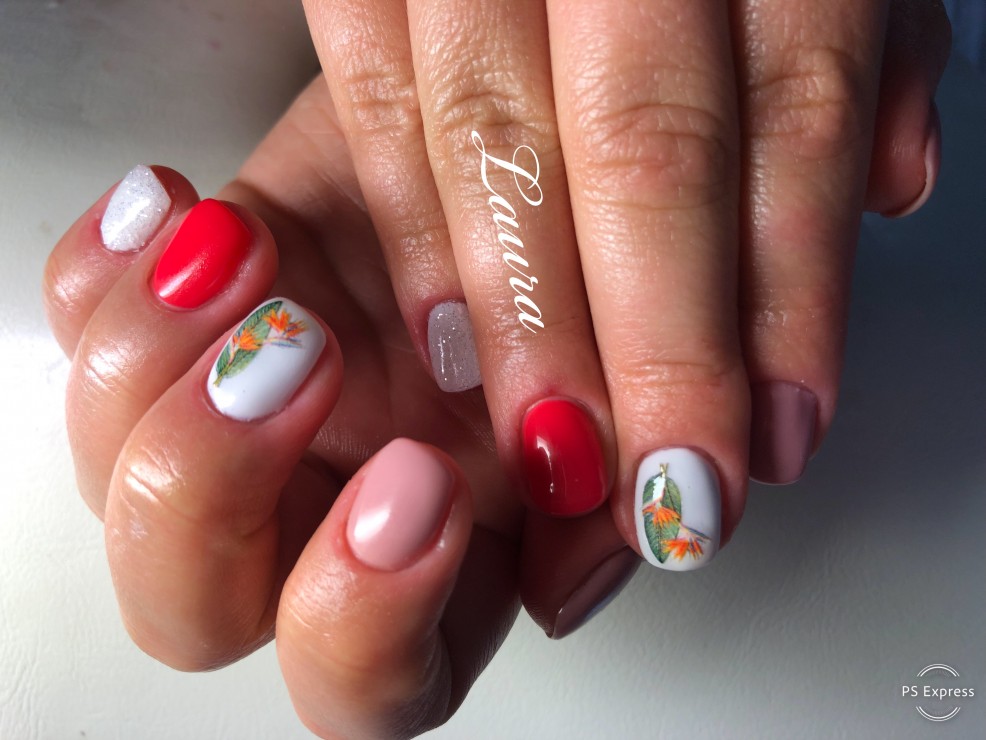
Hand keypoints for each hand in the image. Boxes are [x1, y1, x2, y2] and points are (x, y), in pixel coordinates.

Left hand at [43, 78, 637, 737]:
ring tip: (246, 258)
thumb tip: (661, 528)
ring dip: (158, 364)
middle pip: (190, 605)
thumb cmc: (570, 259)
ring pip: (111, 466)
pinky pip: (82, 325)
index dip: (368, 615)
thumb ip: (630, 461)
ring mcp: (241, 404)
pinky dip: (104, 277)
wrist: (514, 143)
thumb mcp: (623, 364)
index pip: (367, 685)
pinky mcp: (187, 302)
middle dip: (214, 487)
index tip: (420, 480)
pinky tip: (182, 214)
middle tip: (304, 353)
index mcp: (439, 553)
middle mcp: (325, 499)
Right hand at [302, 0, 950, 569]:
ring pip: (495, 130)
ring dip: (530, 318)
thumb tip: (884, 186)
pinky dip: (406, 219)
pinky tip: (445, 344)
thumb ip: (864, 36)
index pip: (789, 114)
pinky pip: (375, 81)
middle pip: (645, 142)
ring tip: (558, 456)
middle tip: (668, 495)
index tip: (776, 439)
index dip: (786, 296)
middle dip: (658, 343)